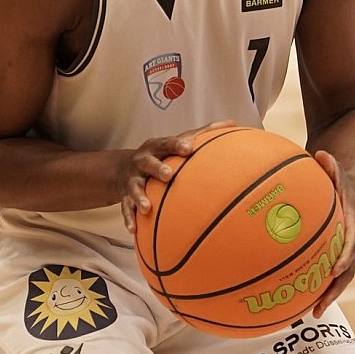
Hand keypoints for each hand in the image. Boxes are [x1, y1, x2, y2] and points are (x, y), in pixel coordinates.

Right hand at [118, 121, 235, 234]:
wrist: (122, 168)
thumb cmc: (159, 155)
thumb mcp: (175, 142)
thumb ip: (203, 133)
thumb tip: (232, 123)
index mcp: (156, 147)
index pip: (166, 143)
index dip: (176, 145)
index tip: (188, 148)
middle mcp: (142, 162)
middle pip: (148, 163)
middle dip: (157, 169)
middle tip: (168, 175)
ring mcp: (132, 179)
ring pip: (134, 188)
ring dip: (140, 197)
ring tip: (147, 208)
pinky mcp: (126, 196)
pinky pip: (126, 208)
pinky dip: (129, 218)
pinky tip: (134, 229)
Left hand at [312, 148, 354, 314]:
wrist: (354, 181)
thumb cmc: (339, 174)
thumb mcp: (336, 167)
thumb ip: (330, 164)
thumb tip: (322, 154)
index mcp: (353, 220)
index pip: (352, 241)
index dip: (345, 257)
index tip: (335, 271)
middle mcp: (352, 238)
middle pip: (347, 268)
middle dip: (336, 288)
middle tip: (320, 305)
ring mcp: (345, 247)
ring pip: (340, 275)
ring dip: (328, 294)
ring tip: (311, 313)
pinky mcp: (336, 250)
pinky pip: (328, 270)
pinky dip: (317, 284)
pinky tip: (297, 299)